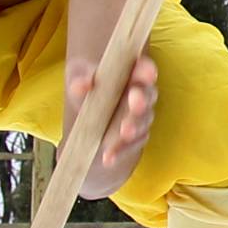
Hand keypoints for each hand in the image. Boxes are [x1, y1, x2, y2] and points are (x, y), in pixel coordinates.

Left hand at [64, 55, 160, 188]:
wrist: (86, 112)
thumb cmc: (88, 85)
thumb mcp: (79, 77)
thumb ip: (81, 79)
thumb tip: (81, 85)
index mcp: (132, 73)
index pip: (144, 69)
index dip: (147, 71)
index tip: (148, 74)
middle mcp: (142, 94)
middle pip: (148, 96)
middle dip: (142, 101)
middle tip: (135, 103)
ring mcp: (141, 118)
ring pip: (142, 122)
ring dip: (134, 128)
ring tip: (124, 133)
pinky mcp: (135, 138)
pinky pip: (131, 145)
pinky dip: (120, 151)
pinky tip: (108, 158)